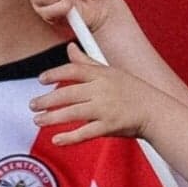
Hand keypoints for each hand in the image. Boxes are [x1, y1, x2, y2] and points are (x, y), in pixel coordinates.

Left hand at [32, 43, 150, 143]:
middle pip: (69, 93)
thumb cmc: (132, 91)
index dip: (55, 74)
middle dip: (47, 100)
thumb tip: (70, 47)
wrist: (154, 110)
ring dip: (52, 118)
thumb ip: (87, 61)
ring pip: (73, 113)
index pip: (74, 70)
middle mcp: (102, 89)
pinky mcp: (109, 126)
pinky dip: (69, 137)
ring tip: (38, 120)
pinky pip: (85, 133)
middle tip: (32, 105)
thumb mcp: (110, 71)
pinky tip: (57, 139)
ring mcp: (106, 108)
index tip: (41, 79)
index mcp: (103, 74)